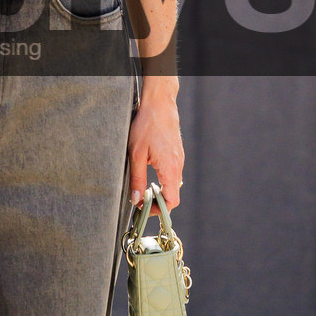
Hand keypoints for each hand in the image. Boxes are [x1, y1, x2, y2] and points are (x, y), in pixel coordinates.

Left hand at [128, 80, 182, 209]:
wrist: (159, 104)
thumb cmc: (146, 126)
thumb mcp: (136, 154)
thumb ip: (137, 179)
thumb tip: (136, 199)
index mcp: (170, 169)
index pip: (171, 201)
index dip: (159, 211)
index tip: (144, 209)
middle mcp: (178, 166)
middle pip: (173, 195)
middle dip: (158, 203)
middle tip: (140, 201)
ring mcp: (179, 159)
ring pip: (173, 185)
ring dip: (160, 191)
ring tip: (143, 189)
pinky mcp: (176, 154)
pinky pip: (173, 174)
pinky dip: (163, 181)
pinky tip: (149, 175)